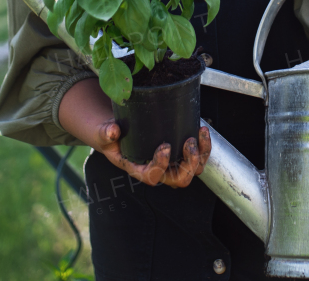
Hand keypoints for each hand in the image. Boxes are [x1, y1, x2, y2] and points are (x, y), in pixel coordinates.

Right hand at [94, 121, 211, 187]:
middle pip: (180, 179)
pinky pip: (199, 157)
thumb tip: (112, 131)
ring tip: (199, 134)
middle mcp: (159, 171)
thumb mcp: (104, 134)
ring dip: (200, 155)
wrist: (121, 135)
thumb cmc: (113, 139)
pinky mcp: (181, 154)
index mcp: (140, 170)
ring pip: (193, 170)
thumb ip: (105, 132)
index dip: (161, 165)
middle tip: (188, 143)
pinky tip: (202, 129)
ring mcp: (173, 165)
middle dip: (188, 164)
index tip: (165, 146)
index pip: (153, 176)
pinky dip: (204, 146)